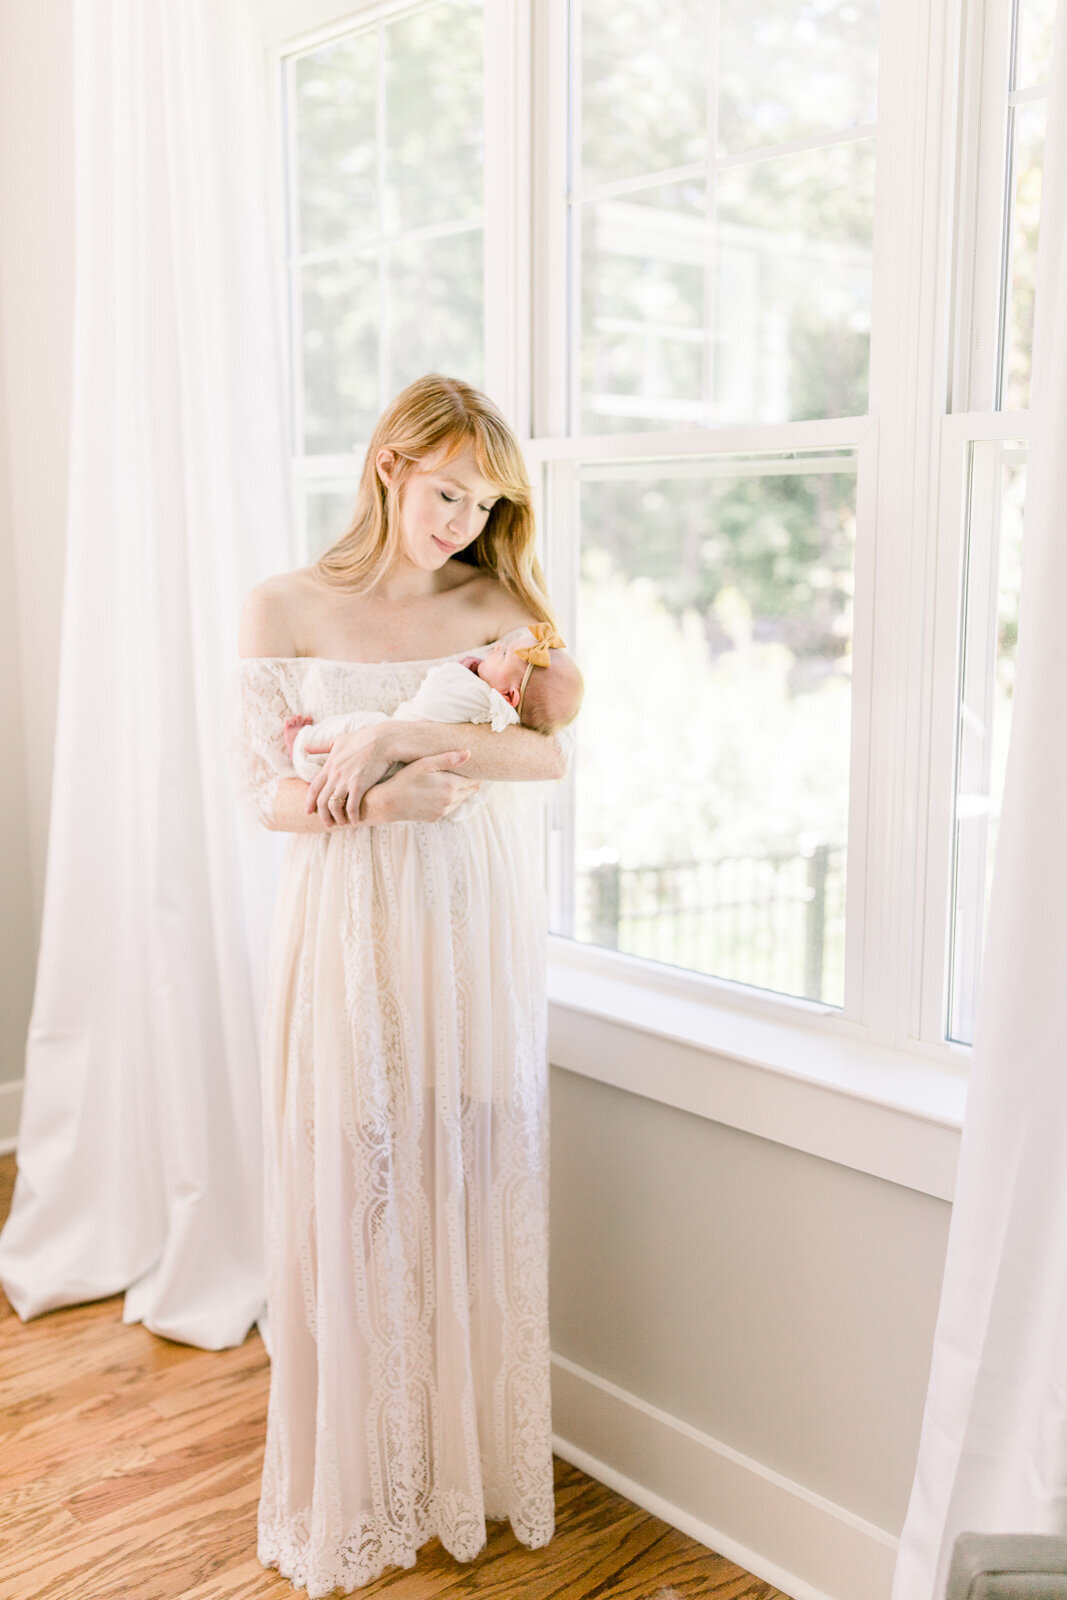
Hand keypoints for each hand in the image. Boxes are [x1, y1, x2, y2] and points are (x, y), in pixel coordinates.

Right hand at [283, 714, 312, 760]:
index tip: (308, 719)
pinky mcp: (287, 731)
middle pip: (299, 720)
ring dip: (293, 719)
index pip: (306, 721)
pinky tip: (287, 721)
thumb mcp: (309, 739)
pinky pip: (286, 726)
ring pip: (293, 721)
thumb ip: (312, 734)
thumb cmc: (304, 746)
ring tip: (294, 719)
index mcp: (305, 728)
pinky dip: (286, 723)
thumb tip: (318, 732)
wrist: (297, 752)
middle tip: (300, 717)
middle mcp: (298, 727)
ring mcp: (293, 729)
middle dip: (300, 718)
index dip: (307, 719)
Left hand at [304, 723, 400, 827]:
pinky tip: (356, 821)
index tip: (308, 812)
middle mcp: (334, 774)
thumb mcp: (339, 740)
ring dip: (337, 818)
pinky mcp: (359, 784)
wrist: (383, 740)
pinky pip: (351, 806)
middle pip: (322, 800)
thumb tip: (306, 747)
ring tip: (342, 823)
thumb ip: (322, 746)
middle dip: (322, 815)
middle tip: (327, 824)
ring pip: (334, 806)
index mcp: (329, 765)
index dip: (309, 802)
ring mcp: (346, 780)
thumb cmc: (363, 738)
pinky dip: (352, 816)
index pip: (313, 788)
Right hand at [362, 751, 480, 823]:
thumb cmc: (405, 779)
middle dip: (471, 783)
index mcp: (450, 785)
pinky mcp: (436, 818)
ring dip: (462, 793)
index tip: (476, 769)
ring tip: (458, 783)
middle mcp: (450, 800)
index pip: (473, 780)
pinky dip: (451, 801)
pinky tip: (444, 794)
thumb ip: (448, 758)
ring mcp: (443, 811)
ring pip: (461, 800)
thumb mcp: (425, 764)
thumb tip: (469, 753)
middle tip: (471, 775)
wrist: (388, 803)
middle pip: (469, 791)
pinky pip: (450, 808)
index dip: (475, 774)